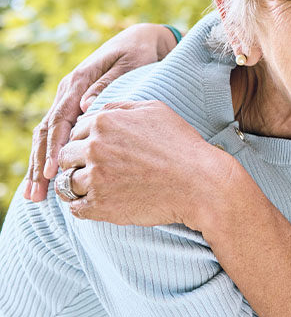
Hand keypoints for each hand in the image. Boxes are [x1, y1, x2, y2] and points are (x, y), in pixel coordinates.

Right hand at [23, 24, 178, 202]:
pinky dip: (51, 156)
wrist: (144, 40)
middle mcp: (69, 90)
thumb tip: (85, 106)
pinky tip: (47, 179)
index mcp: (78, 80)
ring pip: (47, 135)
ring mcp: (71, 99)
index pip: (60, 118)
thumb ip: (108, 84)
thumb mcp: (129, 64)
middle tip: (35, 194)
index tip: (52, 170)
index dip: (55, 146)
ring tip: (34, 195)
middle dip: (39, 164)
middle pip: (46, 131)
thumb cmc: (140, 53)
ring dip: (40, 165)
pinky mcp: (77, 107)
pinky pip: (59, 134)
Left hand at [55, 100, 243, 228]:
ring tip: (99, 187)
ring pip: (66, 183)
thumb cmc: (182, 145)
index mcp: (104, 123)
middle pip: (65, 157)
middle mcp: (94, 148)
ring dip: (79, 186)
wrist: (200, 183)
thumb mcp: (155, 111)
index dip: (86, 142)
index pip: (75, 132)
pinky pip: (75, 208)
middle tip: (99, 170)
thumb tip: (97, 110)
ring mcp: (95, 178)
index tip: (101, 152)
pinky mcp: (100, 206)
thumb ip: (121, 107)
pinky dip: (83, 206)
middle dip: (78, 163)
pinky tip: (100, 202)